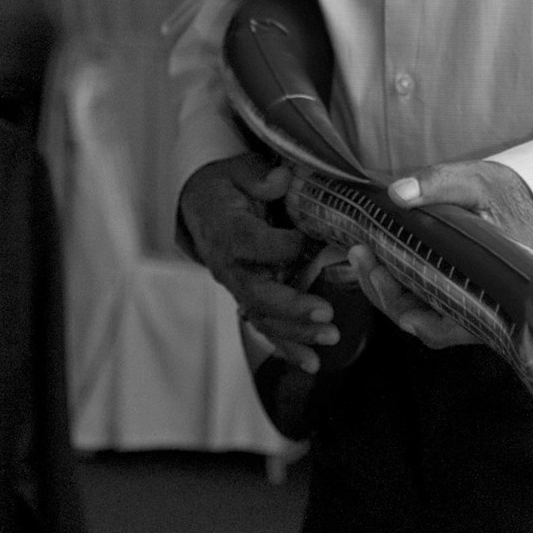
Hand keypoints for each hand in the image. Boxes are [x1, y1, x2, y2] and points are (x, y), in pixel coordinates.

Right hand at [178, 153, 339, 372]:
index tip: (310, 241)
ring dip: (297, 333)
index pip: (252, 244)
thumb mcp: (239, 170)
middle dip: (293, 307)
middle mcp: (231, 267)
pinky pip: (267, 328)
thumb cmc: (227, 187)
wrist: (201, 208)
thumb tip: (282, 179)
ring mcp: (240, 287)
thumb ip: (258, 176)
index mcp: (228, 231)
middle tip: (326, 313)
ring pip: (265, 317)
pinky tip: (312, 363)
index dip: (282, 247)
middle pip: (258, 294)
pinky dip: (289, 348)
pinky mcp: (250, 298)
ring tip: (330, 339)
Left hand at [347, 159, 532, 349]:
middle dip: (389, 296)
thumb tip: (397, 194)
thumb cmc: (507, 195)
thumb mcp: (477, 182)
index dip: (426, 322)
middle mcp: (483, 306)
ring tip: (361, 253)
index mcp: (499, 288)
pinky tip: (374, 260)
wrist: (524, 199)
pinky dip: (394, 285)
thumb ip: (439, 184)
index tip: (395, 298)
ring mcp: (464, 303)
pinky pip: (419, 302)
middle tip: (362, 255)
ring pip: (420, 315)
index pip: (460, 324)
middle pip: (430, 324)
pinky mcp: (450, 293)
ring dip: (385, 291)